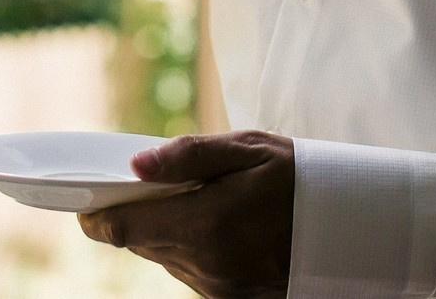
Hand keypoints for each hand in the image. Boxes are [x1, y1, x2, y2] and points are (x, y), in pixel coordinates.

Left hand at [78, 131, 293, 298]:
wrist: (348, 225)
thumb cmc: (299, 178)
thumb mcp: (250, 150)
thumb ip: (189, 156)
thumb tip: (135, 164)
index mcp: (206, 224)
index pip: (123, 228)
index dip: (96, 215)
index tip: (86, 198)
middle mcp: (206, 264)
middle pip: (140, 243)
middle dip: (136, 214)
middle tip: (149, 184)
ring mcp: (217, 287)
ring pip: (164, 258)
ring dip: (166, 230)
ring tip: (197, 201)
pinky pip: (189, 271)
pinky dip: (190, 247)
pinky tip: (218, 225)